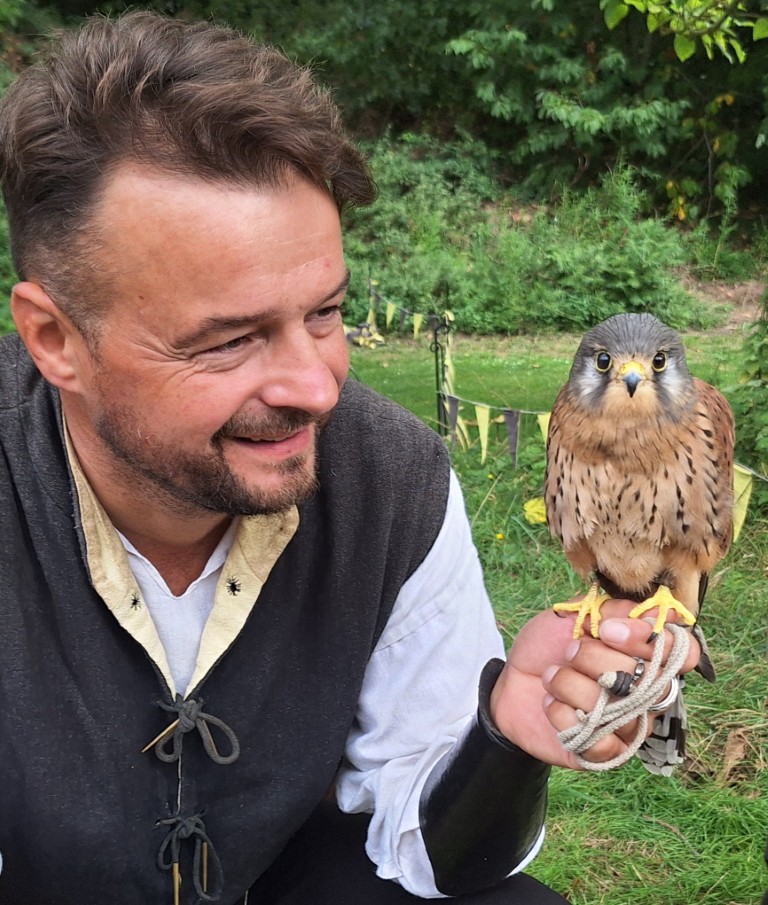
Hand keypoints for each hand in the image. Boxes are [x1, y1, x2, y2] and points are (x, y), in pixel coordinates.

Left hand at [488, 598, 700, 768]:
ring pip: (620, 712)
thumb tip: (664, 610)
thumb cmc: (548, 646)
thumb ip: (616, 611)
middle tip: (568, 652)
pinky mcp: (603, 754)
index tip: (607, 630)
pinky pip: (601, 744)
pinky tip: (552, 705)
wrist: (510, 680)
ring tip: (552, 677)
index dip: (649, 642)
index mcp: (645, 657)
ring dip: (573, 687)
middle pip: (648, 681)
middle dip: (596, 660)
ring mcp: (627, 726)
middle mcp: (645, 694)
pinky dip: (567, 719)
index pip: (680, 653)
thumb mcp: (576, 615)